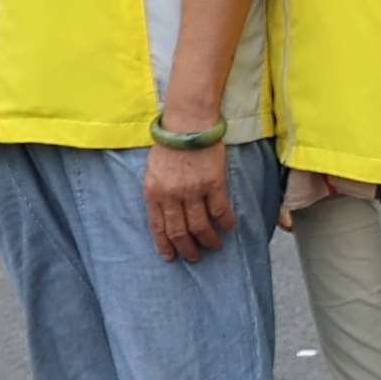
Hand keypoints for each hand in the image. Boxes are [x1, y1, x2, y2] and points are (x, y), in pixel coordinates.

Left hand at [141, 142, 240, 263]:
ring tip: (213, 246)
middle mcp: (172, 195)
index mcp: (153, 192)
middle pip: (179, 231)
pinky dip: (225, 222)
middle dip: (187, 248)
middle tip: (194, 257)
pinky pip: (220, 210)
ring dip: (207, 240)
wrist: (188, 123)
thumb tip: (164, 214)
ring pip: (200, 226)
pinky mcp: (213, 183)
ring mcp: (193, 190)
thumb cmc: (169, 144)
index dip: (164, 245)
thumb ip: (156, 192)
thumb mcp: (152, 170)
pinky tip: (228, 228)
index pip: (158, 227)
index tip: (171, 257)